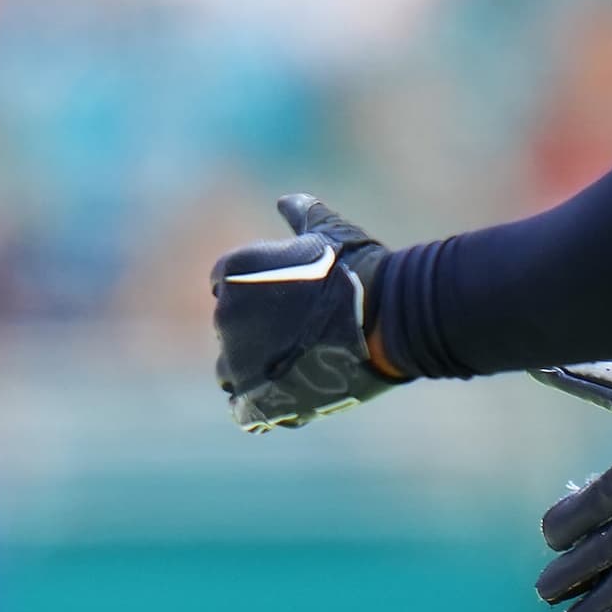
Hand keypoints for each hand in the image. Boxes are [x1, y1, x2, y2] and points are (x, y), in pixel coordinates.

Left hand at [211, 193, 398, 430]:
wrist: (387, 316)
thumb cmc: (361, 270)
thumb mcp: (329, 231)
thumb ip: (302, 213)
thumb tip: (285, 201)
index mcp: (232, 272)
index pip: (225, 287)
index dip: (255, 296)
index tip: (286, 303)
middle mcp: (224, 315)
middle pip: (229, 330)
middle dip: (256, 334)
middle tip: (300, 337)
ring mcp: (237, 359)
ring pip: (231, 371)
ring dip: (254, 372)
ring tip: (296, 370)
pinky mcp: (258, 397)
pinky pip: (243, 410)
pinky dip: (259, 408)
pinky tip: (286, 400)